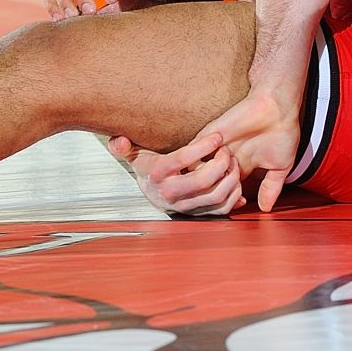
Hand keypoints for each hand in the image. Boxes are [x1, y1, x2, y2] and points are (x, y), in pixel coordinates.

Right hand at [108, 133, 247, 216]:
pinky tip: (234, 179)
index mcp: (157, 174)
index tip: (216, 137)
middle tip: (226, 150)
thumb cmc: (148, 167)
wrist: (150, 192)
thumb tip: (118, 142)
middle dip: (221, 162)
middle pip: (203, 180)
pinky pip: (222, 209)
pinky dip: (233, 196)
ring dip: (230, 178)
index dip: (203, 146)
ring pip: (216, 196)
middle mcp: (171, 193)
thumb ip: (122, 146)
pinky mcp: (198, 213)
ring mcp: (186, 206)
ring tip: (232, 162)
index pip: (182, 159)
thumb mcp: (134, 153)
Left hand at [169, 89, 302, 211]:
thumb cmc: (282, 133)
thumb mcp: (281, 167)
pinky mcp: (208, 137)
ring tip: (230, 168)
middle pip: (207, 187)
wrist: (277, 108)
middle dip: (219, 192)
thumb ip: (272, 187)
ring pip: (196, 175)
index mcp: (239, 168)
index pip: (224, 192)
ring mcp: (214, 149)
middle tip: (235, 185)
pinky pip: (190, 156)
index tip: (241, 201)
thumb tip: (266, 209)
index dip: (230, 201)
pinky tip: (224, 156)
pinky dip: (202, 162)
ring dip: (210, 178)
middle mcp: (224, 160)